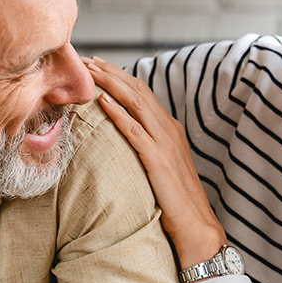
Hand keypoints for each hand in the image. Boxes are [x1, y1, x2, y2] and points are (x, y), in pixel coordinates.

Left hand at [84, 56, 226, 267]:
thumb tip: (123, 137)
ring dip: (111, 83)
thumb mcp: (160, 165)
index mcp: (169, 128)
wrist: (195, 223)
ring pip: (136, 102)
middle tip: (86, 59)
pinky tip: (102, 101)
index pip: (141, 93)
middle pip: (137, 89)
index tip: (96, 66)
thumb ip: (146, 146)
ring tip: (90, 71)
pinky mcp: (158, 159)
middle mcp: (168, 128)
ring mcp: (164, 142)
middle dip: (111, 71)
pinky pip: (135, 130)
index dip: (118, 76)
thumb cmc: (175, 199)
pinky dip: (118, 113)